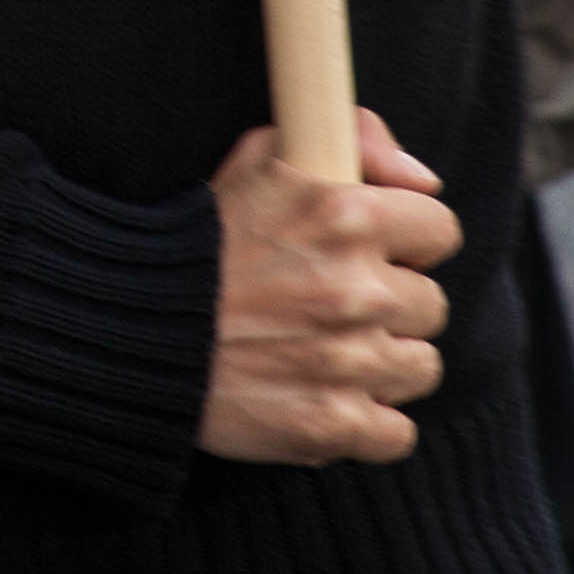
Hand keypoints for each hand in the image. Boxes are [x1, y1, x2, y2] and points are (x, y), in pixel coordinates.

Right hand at [199, 109, 458, 464]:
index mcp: (344, 213)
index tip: (379, 249)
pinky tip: (325, 396)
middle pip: (431, 304)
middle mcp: (356, 288)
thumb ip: (353, 139)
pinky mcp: (334, 425)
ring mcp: (348, 362)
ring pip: (421, 367)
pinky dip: (367, 422)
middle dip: (391, 302)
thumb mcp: (263, 158)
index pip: (441, 228)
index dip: (409, 237)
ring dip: (382, 362)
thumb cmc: (203, 239)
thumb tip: (424, 179)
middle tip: (336, 301)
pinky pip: (398, 433)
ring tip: (329, 349)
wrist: (132, 323)